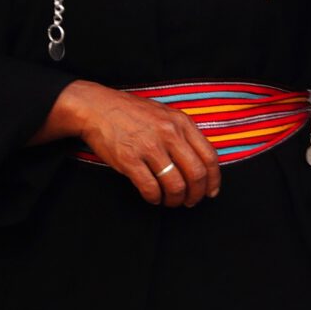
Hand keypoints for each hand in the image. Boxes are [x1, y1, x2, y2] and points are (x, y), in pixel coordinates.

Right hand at [38, 80, 220, 206]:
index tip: (211, 192)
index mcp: (181, 123)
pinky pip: (150, 188)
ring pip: (175, 184)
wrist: (97, 107)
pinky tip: (152, 198)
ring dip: (175, 199)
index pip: (209, 156)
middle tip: (190, 202)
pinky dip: (154, 198)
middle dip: (196, 194)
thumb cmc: (132, 113)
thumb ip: (183, 134)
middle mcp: (169, 134)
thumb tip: (200, 162)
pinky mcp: (129, 160)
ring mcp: (149, 147)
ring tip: (170, 201)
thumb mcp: (165, 114)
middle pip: (196, 174)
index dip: (213, 179)